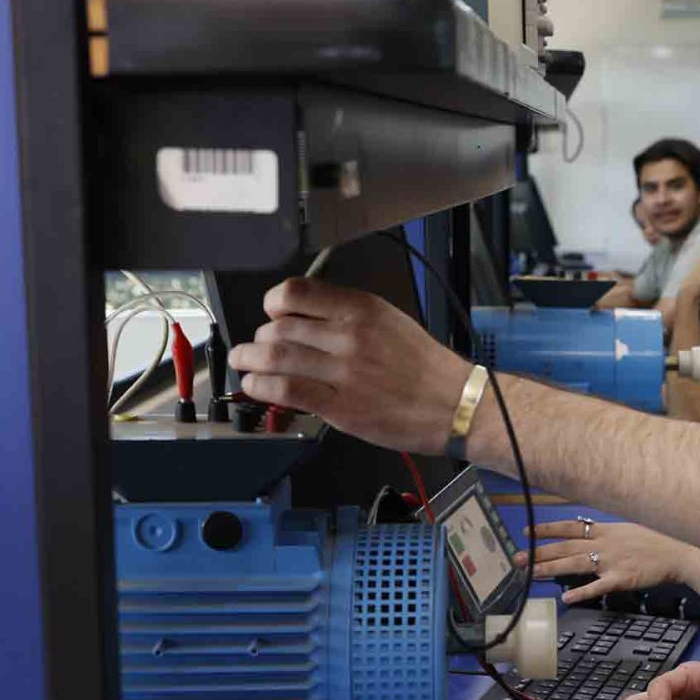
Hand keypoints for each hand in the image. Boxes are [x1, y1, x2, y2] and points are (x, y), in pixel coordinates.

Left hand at [227, 277, 471, 454]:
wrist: (454, 404)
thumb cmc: (426, 368)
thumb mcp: (391, 321)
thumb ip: (348, 316)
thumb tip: (304, 318)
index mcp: (363, 310)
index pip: (296, 293)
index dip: (273, 303)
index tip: (271, 313)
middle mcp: (350, 336)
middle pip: (280, 328)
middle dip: (260, 338)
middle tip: (258, 347)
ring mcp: (344, 372)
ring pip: (276, 357)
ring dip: (250, 360)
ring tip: (244, 364)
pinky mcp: (341, 407)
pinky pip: (287, 390)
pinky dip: (262, 386)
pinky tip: (256, 386)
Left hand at [517, 521, 698, 604]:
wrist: (680, 552)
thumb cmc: (657, 540)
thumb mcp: (629, 528)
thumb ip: (607, 532)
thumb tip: (588, 530)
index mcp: (606, 530)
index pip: (570, 526)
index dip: (547, 529)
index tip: (526, 531)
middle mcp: (604, 543)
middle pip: (565, 547)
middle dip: (539, 552)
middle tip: (516, 558)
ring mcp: (612, 561)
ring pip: (574, 565)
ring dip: (550, 569)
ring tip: (529, 574)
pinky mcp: (622, 579)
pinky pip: (598, 586)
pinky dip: (582, 592)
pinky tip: (566, 598)